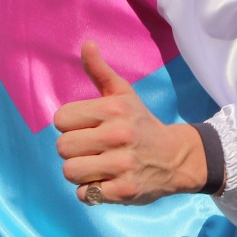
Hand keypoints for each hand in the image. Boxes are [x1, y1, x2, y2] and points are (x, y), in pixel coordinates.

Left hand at [53, 41, 205, 205]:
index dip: (69, 124)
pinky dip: (90, 191)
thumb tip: (86, 43)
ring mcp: (122, 165)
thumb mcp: (123, 94)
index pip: (61, 119)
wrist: (175, 157)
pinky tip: (105, 181)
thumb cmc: (140, 123)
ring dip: (79, 172)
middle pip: (62, 146)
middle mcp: (118, 135)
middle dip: (73, 149)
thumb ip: (100, 71)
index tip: (85, 127)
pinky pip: (85, 194)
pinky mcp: (124, 191)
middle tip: (91, 148)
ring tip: (95, 165)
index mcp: (114, 109)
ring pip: (70, 171)